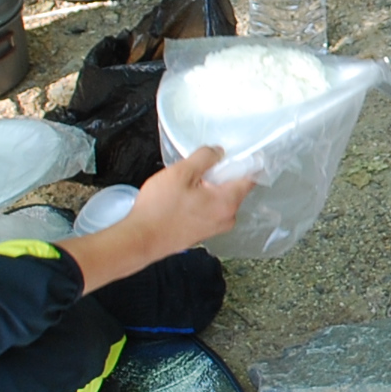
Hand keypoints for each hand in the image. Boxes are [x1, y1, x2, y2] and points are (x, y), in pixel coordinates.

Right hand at [124, 144, 255, 252]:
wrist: (140, 239)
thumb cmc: (160, 206)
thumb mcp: (181, 173)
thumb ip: (205, 157)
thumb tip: (220, 152)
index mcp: (228, 202)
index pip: (250, 178)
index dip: (244, 162)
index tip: (232, 152)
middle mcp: (228, 218)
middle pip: (234, 188)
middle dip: (220, 175)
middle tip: (198, 168)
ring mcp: (216, 228)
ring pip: (220, 199)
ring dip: (208, 188)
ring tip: (185, 183)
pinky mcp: (202, 233)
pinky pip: (210, 210)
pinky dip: (201, 200)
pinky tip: (182, 197)